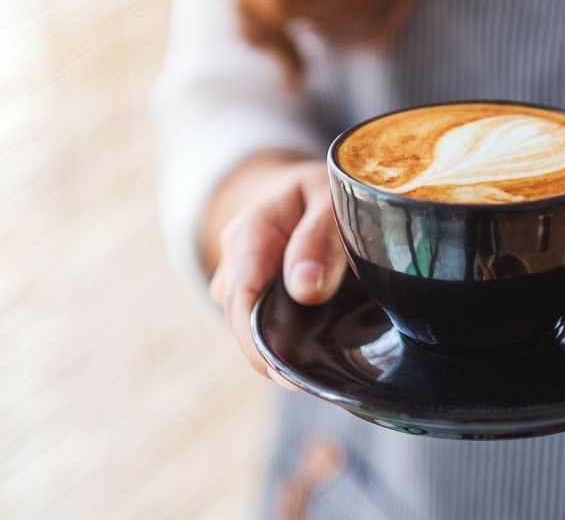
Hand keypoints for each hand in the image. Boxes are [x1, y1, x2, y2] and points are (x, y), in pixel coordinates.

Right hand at [207, 158, 348, 380]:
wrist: (307, 187)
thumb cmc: (322, 190)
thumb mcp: (329, 196)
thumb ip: (320, 237)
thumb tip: (305, 290)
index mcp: (248, 236)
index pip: (241, 303)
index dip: (260, 346)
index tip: (291, 375)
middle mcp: (236, 264)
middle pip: (244, 325)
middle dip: (275, 354)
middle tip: (319, 378)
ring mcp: (241, 284)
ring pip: (256, 330)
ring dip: (284, 347)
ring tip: (324, 362)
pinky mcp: (258, 300)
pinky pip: (268, 327)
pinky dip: (291, 339)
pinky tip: (318, 349)